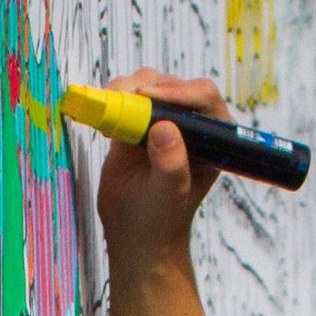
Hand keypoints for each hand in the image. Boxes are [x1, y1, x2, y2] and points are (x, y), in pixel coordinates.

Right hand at [92, 70, 228, 279]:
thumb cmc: (159, 219)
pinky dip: (111, 99)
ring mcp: (164, 119)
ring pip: (148, 83)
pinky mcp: (138, 122)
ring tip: (109, 113)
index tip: (146, 98)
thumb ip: (171, 165)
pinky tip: (103, 118)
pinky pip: (126, 97)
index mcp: (212, 136)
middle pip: (173, 84)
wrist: (135, 232)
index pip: (203, 97)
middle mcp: (191, 122)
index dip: (176, 92)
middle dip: (146, 89)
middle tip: (120, 105)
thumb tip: (165, 128)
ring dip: (125, 90)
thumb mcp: (168, 195)